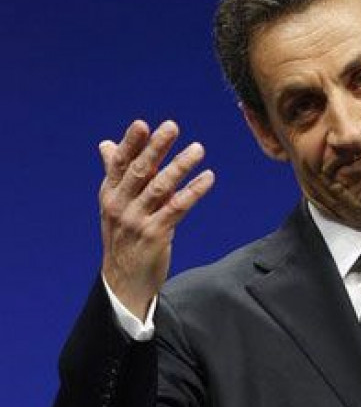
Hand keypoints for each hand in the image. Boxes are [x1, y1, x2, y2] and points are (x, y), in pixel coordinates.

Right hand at [98, 120, 214, 318]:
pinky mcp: (155, 234)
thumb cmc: (123, 238)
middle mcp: (120, 205)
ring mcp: (137, 221)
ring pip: (160, 187)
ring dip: (181, 165)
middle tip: (172, 126)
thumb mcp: (115, 204)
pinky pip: (178, 208)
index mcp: (110, 194)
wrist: (124, 282)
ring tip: (198, 148)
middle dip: (156, 147)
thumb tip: (106, 143)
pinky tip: (208, 177)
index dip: (130, 143)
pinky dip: (194, 191)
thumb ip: (116, 173)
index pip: (119, 163)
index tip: (141, 123)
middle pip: (139, 170)